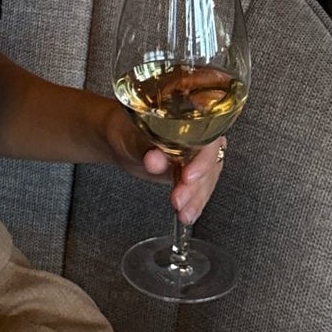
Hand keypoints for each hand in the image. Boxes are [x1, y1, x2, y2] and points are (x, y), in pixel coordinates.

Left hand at [106, 102, 226, 225]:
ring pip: (206, 179)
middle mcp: (202, 134)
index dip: (202, 160)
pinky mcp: (193, 172)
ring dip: (195, 199)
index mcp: (193, 116)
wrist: (121, 139)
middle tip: (179, 200)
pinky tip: (188, 215)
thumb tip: (155, 159)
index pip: (208, 138)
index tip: (188, 177)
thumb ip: (145, 147)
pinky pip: (199, 188)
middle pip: (210, 162)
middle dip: (195, 185)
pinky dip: (194, 203)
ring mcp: (199, 155)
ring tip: (183, 213)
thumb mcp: (132, 135)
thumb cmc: (126, 127)